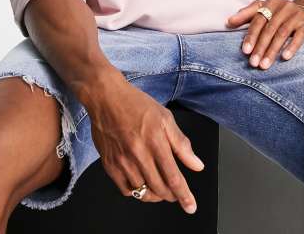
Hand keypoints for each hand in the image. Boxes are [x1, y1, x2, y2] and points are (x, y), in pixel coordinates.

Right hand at [89, 72, 203, 213]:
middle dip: (171, 195)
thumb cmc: (136, 105)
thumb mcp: (165, 118)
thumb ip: (182, 144)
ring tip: (160, 187)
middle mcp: (139, 154)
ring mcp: (122, 162)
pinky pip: (125, 190)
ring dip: (155, 194)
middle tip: (176, 193)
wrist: (106, 98)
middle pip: (159, 189)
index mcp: (156, 142)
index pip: (173, 177)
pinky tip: (142, 182)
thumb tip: (197, 165)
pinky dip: (137, 191)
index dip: (184, 195)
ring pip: (142, 192)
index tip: (191, 206)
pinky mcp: (109, 165)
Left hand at [225, 0, 303, 68]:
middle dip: (260, 47)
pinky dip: (292, 47)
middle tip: (253, 63)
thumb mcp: (264, 10)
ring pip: (283, 34)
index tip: (245, 51)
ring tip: (265, 65)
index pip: (258, 20)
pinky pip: (300, 36)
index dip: (251, 35)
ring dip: (273, 51)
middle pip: (270, 29)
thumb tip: (228, 22)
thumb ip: (246, 15)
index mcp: (271, 2)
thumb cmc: (280, 14)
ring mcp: (298, 15)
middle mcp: (285, 7)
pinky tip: (285, 58)